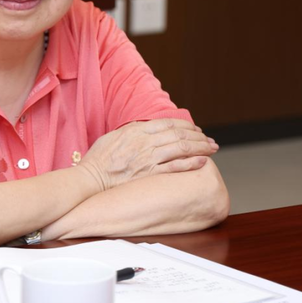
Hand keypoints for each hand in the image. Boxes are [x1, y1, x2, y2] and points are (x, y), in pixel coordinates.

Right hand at [79, 118, 218, 190]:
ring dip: (200, 147)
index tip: (195, 129)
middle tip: (210, 139)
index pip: (168, 123)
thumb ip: (131, 131)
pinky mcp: (148, 174)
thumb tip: (145, 128)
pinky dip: (190, 163)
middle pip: (178, 134)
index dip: (186, 125)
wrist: (89, 179)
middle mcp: (144, 142)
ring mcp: (147, 158)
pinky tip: (202, 162)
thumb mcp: (113, 136)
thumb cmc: (98, 160)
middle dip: (198, 135)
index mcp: (136, 131)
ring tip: (212, 148)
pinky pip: (174, 167)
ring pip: (180, 148)